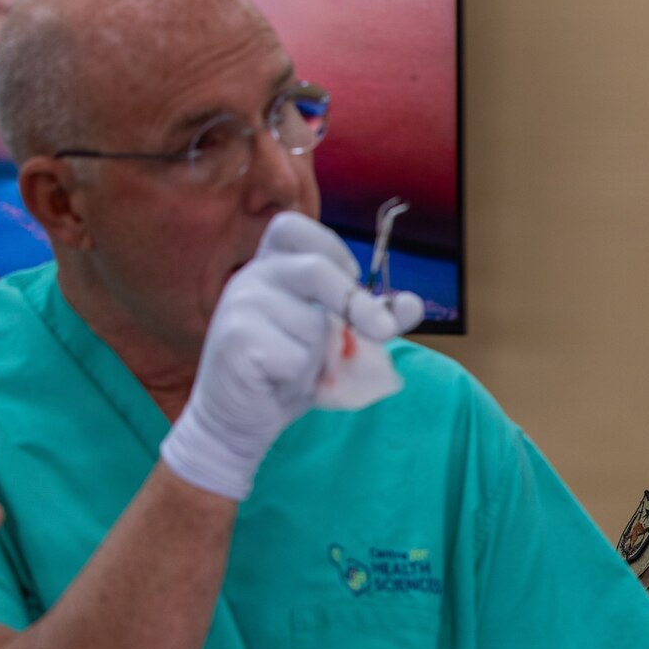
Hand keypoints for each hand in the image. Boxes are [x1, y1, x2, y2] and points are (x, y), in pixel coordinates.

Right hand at [161, 211, 422, 499]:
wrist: (239, 421)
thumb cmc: (287, 372)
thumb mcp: (335, 338)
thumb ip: (372, 316)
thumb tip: (412, 304)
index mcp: (270, 267)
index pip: (292, 227)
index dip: (330, 245)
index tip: (354, 277)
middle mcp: (250, 278)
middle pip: (315, 270)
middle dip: (358, 304)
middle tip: (385, 332)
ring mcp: (237, 307)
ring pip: (312, 324)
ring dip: (320, 356)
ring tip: (294, 368)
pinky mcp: (235, 342)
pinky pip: (296, 357)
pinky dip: (300, 377)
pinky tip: (276, 382)